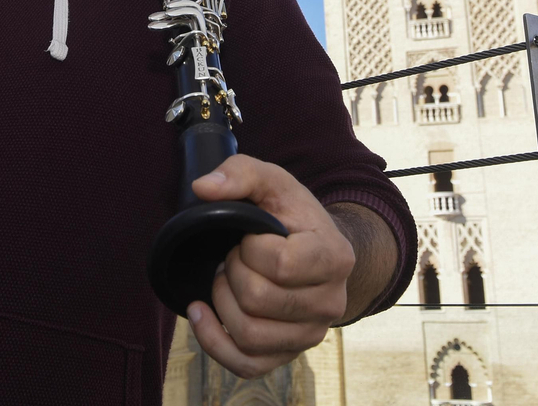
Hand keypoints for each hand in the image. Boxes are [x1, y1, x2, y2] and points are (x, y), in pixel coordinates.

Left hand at [185, 155, 355, 378]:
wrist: (314, 250)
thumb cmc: (292, 215)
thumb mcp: (273, 182)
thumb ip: (241, 173)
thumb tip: (202, 188)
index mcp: (335, 257)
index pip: (281, 264)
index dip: (251, 248)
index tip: (251, 236)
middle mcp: (331, 303)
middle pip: (259, 300)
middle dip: (233, 272)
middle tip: (235, 256)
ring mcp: (311, 334)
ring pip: (249, 334)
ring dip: (222, 302)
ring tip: (225, 280)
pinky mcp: (287, 354)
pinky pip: (246, 364)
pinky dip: (213, 341)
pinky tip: (202, 313)